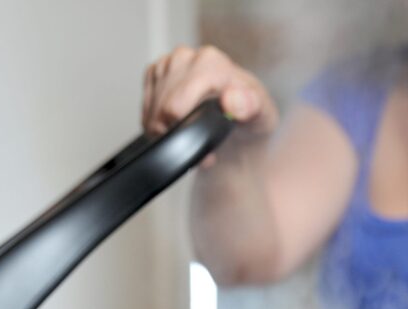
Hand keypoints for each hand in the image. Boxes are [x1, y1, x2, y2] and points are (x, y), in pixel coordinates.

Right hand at [141, 45, 277, 165]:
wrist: (241, 121)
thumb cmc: (250, 119)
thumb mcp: (262, 117)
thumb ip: (250, 107)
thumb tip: (231, 98)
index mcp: (212, 63)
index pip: (177, 106)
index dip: (186, 134)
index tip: (204, 152)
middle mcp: (189, 57)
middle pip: (162, 110)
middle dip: (177, 134)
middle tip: (199, 147)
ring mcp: (170, 63)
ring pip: (152, 111)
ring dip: (167, 131)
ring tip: (190, 136)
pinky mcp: (156, 72)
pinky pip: (145, 107)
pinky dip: (156, 122)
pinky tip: (176, 125)